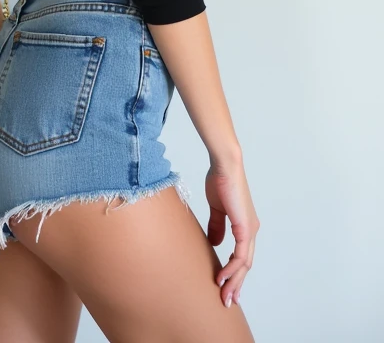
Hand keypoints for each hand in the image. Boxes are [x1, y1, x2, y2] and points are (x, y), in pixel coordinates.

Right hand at [205, 156, 259, 307]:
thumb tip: (216, 244)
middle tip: (227, 300)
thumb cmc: (220, 180)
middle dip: (236, 284)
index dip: (235, 273)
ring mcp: (249, 230)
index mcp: (245, 226)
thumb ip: (217, 226)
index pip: (242, 256)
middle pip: (245, 265)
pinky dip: (232, 268)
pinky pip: (240, 255)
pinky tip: (222, 277)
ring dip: (234, 281)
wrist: (224, 166)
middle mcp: (251, 230)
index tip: (225, 286)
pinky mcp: (245, 228)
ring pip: (244, 264)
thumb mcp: (217, 208)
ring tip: (224, 295)